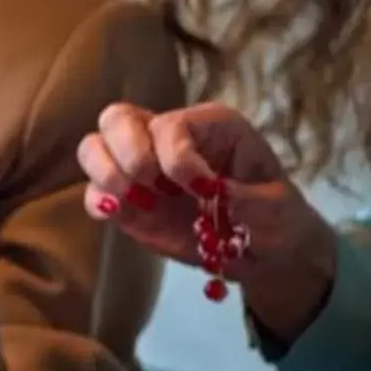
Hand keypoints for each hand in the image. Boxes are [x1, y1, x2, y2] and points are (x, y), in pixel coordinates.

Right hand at [75, 103, 336, 339]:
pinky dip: (98, 202)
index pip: (171, 124)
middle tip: (150, 185)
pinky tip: (114, 215)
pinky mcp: (128, 202)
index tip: (200, 189)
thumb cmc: (276, 218)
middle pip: (118, 118)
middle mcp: (168, 139)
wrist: (266, 252)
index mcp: (209, 126)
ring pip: (95, 146)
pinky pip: (94, 191)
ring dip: (105, 172)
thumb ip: (246, 199)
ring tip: (130, 200)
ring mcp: (142, 168)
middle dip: (128, 152)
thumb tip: (211, 192)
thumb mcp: (276, 209)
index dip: (176, 156)